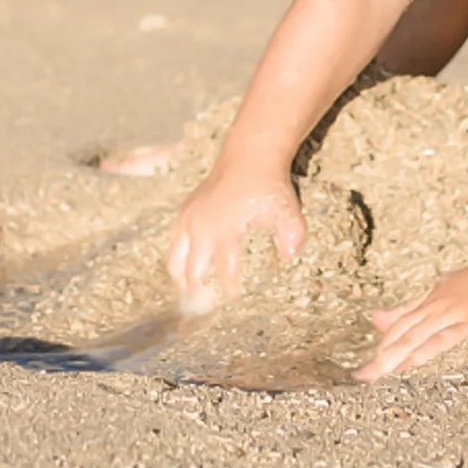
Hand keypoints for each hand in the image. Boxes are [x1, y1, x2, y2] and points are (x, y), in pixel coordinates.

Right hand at [166, 160, 306, 310]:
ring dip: (182, 279)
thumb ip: (293, 235)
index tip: (236, 305)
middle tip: (206, 312)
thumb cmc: (268, 185)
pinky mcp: (185, 211)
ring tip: (191, 296)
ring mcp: (189, 218)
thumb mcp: (287, 209)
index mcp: (225, 229)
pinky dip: (178, 259)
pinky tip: (187, 271)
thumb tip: (290, 258)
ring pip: (175, 259)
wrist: (249, 155)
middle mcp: (202, 226)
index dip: (230, 292)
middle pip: (192, 271)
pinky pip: (174, 242)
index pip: (225, 272)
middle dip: (198, 293)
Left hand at [355, 254, 467, 380]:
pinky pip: (453, 333)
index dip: (381, 349)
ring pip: (424, 334)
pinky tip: (421, 358)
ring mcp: (458, 309)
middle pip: (407, 334)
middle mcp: (440, 305)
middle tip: (362, 378)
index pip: (400, 330)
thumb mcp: (444, 295)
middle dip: (384, 357)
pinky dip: (435, 344)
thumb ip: (411, 310)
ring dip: (402, 354)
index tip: (360, 373)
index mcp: (431, 302)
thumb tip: (375, 319)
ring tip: (383, 373)